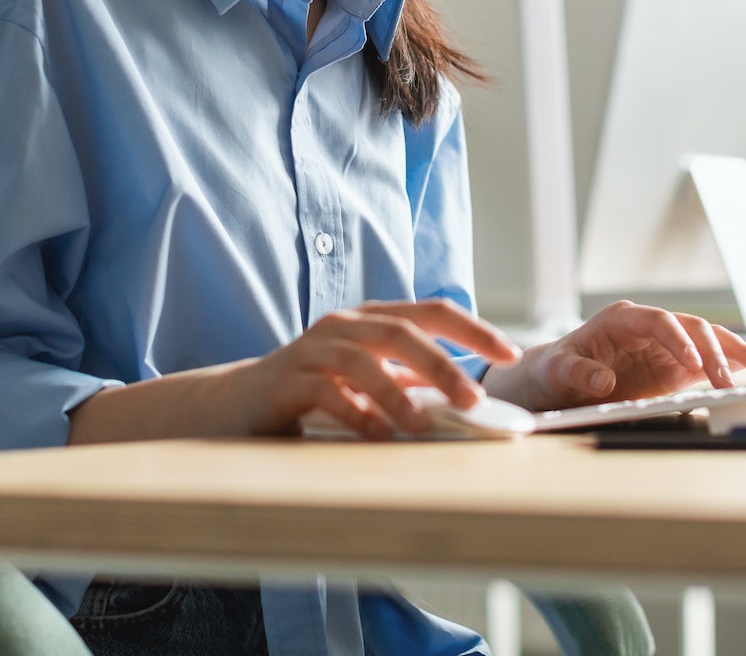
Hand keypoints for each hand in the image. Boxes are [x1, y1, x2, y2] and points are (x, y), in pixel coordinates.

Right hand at [67, 299, 517, 443]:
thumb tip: (467, 398)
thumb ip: (410, 382)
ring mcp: (311, 349)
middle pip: (401, 332)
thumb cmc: (313, 391)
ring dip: (397, 393)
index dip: (474, 329)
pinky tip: (372, 434)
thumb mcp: (369, 382)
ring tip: (421, 425)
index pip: (432, 311)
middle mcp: (343, 324)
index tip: (511, 352)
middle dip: (442, 364)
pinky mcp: (285, 380)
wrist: (234, 404)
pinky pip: (323, 392)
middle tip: (473, 399)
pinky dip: (352, 412)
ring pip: (362, 360)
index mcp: (370, 318)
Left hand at [483, 301, 745, 411]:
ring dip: (734, 352)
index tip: (692, 365)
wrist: (555, 382)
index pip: (659, 320)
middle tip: (728, 379)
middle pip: (690, 328)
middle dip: (713, 351)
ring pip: (707, 341)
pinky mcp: (674, 367)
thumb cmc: (554, 371)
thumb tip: (602, 381)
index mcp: (621, 319)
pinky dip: (736, 357)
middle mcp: (649, 327)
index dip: (678, 340)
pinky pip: (709, 360)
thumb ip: (578, 375)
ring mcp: (665, 347)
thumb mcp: (557, 373)